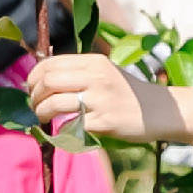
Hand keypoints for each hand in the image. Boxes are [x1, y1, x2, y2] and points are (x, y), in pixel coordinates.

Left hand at [27, 52, 173, 145]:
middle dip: (35, 97)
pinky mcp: (105, 121)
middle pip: (48, 82)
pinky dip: (61, 130)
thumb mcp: (105, 72)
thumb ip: (78, 72)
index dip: (34, 78)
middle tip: (36, 106)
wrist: (159, 110)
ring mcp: (101, 99)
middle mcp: (96, 77)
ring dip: (41, 114)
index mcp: (93, 62)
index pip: (50, 64)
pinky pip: (71, 126)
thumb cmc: (127, 93)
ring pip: (54, 104)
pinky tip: (63, 130)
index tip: (33, 90)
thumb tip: (41, 79)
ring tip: (43, 119)